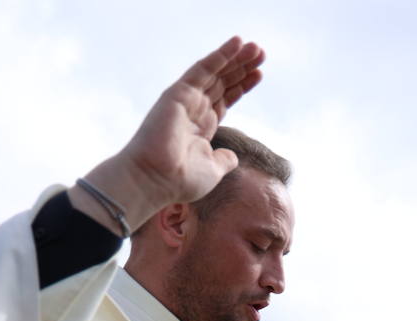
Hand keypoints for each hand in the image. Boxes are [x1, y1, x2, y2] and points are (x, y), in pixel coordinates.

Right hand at [73, 37, 266, 232]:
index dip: (242, 85)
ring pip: (216, 72)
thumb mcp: (212, 169)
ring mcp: (186, 99)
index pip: (225, 98)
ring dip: (236, 58)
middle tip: (261, 52)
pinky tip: (236, 43)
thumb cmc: (180, 180)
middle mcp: (194, 109)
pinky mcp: (179, 93)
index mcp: (202, 126)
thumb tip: (232, 157)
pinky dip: (220, 55)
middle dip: (242, 67)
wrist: (155, 180)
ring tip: (255, 47)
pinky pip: (203, 69)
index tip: (259, 73)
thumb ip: (223, 160)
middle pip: (223, 82)